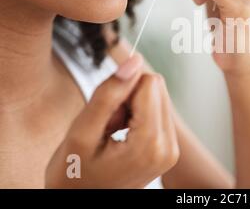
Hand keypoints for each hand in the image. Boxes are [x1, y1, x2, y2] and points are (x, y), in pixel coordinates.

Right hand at [45, 55, 178, 187]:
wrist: (81, 202)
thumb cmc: (74, 174)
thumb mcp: (82, 131)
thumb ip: (109, 92)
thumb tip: (135, 60)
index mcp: (150, 144)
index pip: (149, 82)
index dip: (122, 88)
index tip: (106, 112)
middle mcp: (169, 147)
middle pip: (157, 87)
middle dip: (128, 98)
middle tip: (107, 125)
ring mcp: (171, 149)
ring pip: (157, 95)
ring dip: (131, 107)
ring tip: (112, 132)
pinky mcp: (168, 148)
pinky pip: (157, 110)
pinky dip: (136, 116)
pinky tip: (120, 136)